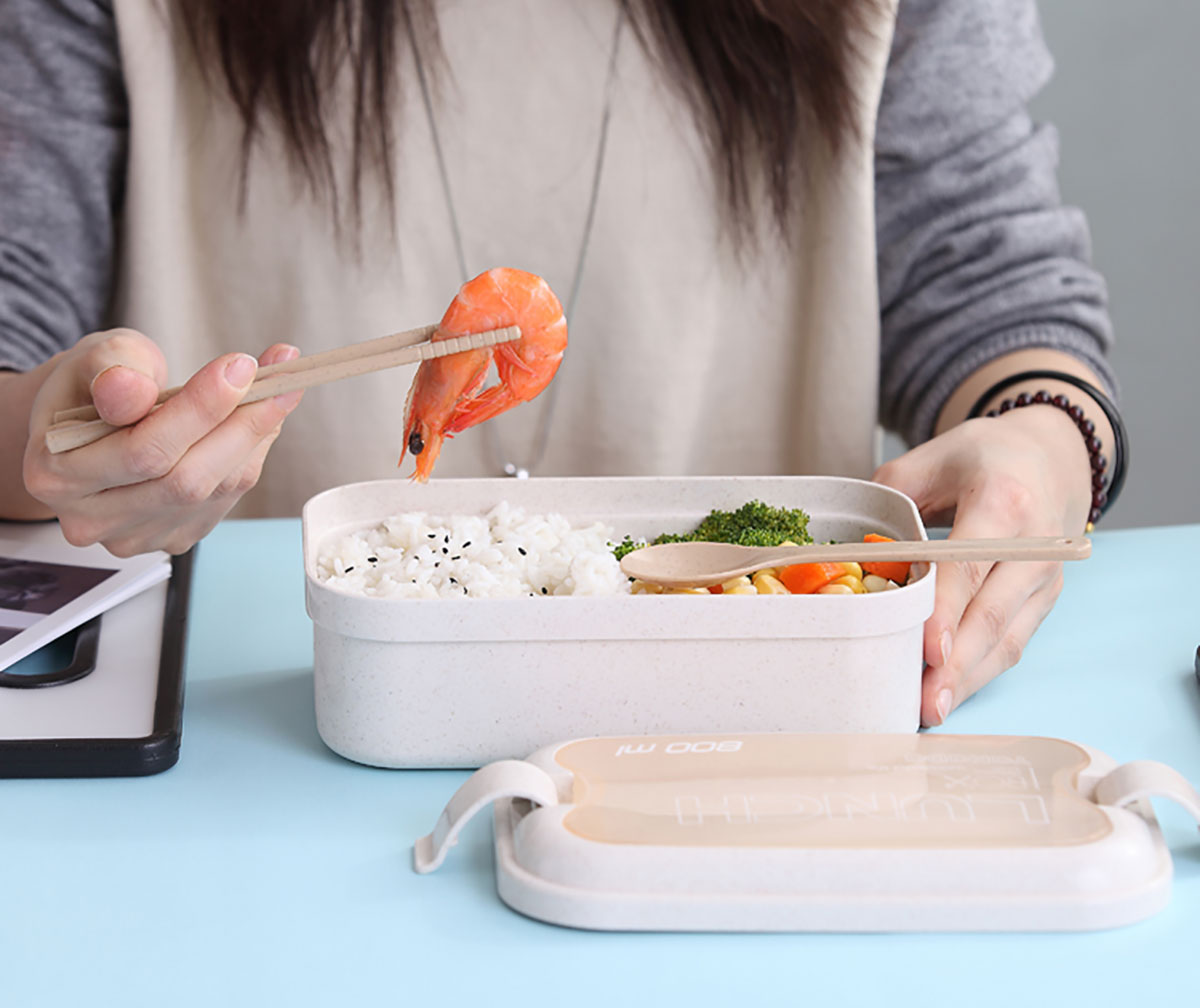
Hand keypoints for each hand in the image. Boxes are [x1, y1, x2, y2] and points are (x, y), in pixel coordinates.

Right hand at [23, 328, 303, 555]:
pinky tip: (258, 421)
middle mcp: (91, 518)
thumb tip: (130, 390)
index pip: (143, 450)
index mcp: (56, 473)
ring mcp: (136, 535)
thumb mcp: (97, 357)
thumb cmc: (94, 386)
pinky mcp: (174, 536)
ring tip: (279, 388)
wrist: (90, 420)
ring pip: (216, 490)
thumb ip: (113, 368)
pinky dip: (252, 455)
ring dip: (258, 436)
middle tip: (280, 376)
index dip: (201, 408)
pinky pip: (227, 498)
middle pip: (187, 479)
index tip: (242, 366)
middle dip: (242, 423)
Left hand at [872, 405, 1092, 725]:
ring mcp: (1045, 578)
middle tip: (923, 702)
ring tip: (930, 709)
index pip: (971, 565)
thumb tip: (849, 546)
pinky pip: (1012, 642)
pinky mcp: (1043, 600)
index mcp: (1004, 501)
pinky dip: (980, 672)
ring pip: (1007, 639)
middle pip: (992, 614)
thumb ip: (888, 499)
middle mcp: (1036, 545)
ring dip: (968, 679)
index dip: (948, 611)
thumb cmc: (981, 458)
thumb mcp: (928, 459)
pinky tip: (950, 693)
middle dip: (956, 665)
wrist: (1051, 456)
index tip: (929, 651)